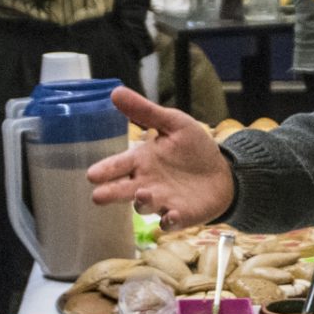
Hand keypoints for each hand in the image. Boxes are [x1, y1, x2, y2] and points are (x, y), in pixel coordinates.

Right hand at [88, 86, 237, 224]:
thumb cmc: (193, 149)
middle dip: (111, 193)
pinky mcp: (179, 215)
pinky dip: (169, 221)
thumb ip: (145, 112)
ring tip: (141, 195)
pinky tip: (170, 217)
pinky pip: (170, 222)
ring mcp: (162, 201)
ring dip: (142, 202)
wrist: (221, 173)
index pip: (119, 165)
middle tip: (98, 196)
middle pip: (123, 189)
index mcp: (143, 160)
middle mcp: (147, 183)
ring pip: (144, 206)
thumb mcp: (173, 123)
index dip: (106, 170)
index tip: (92, 174)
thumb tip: (115, 91)